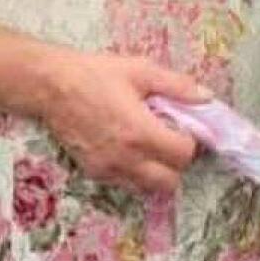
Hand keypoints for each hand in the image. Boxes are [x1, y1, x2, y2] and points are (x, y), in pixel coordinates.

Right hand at [37, 50, 207, 193]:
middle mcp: (125, 158)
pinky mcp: (93, 173)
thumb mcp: (142, 71)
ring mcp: (107, 169)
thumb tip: (207, 97)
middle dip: (177, 163)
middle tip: (172, 139)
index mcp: (140, 132)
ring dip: (157, 172)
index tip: (186, 127)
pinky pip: (125, 184)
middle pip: (169, 182)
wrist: (52, 86)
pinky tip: (131, 149)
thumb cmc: (98, 74)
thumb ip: (178, 86)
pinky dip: (136, 174)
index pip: (183, 155)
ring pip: (146, 189)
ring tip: (152, 145)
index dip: (192, 141)